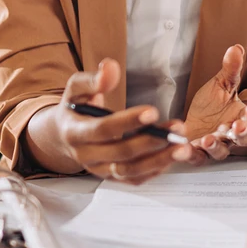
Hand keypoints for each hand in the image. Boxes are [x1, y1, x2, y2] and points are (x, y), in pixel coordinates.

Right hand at [27, 58, 204, 182]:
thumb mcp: (77, 88)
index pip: (103, 130)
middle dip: (152, 142)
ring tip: (184, 148)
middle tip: (178, 130)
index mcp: (75, 132)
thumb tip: (110, 68)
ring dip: (159, 160)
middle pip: (121, 154)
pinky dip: (155, 170)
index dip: (128, 122)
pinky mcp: (111, 177)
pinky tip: (172, 157)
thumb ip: (93, 79)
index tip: (153, 111)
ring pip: (130, 171)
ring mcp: (99, 169)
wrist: (62, 135)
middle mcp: (86, 155)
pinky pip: (134, 179)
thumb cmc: (75, 107)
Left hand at [183, 45, 246, 162]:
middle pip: (244, 139)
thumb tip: (236, 48)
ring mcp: (217, 146)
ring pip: (222, 151)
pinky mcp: (199, 154)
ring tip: (209, 139)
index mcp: (244, 118)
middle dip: (242, 133)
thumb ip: (231, 69)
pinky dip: (193, 155)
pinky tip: (187, 148)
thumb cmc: (213, 105)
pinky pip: (198, 158)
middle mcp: (233, 136)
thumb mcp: (222, 84)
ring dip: (217, 146)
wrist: (196, 120)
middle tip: (237, 127)